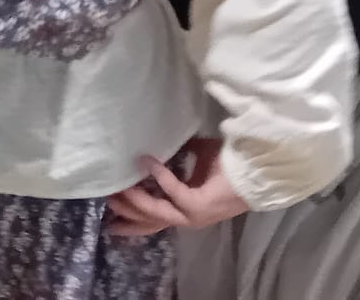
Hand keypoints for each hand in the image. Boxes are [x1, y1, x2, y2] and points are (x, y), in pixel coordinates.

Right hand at [107, 144, 248, 236]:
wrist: (254, 170)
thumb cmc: (230, 164)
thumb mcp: (198, 157)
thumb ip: (181, 154)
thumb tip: (163, 138)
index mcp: (186, 209)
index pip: (154, 219)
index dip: (132, 219)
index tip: (110, 217)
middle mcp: (187, 217)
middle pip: (149, 221)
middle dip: (126, 212)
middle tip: (105, 201)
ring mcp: (192, 215)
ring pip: (156, 212)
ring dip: (134, 200)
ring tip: (117, 187)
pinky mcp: (198, 207)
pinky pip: (173, 191)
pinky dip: (160, 176)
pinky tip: (148, 162)